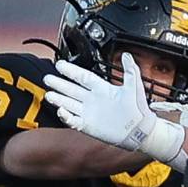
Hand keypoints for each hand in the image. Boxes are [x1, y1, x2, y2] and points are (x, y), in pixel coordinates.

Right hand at [44, 53, 185, 162]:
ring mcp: (89, 112)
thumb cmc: (138, 110)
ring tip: (49, 95)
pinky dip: (66, 116)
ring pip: (69, 103)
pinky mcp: (88, 126)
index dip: (71, 71)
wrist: (140, 131)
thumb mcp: (134, 87)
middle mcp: (93, 99)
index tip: (60, 65)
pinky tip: (60, 110)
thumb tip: (126, 55)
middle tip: (47, 78)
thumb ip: (130, 71)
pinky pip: (73, 120)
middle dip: (59, 84)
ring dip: (59, 99)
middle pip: (72, 89)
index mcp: (102, 89)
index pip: (83, 77)